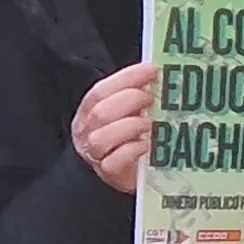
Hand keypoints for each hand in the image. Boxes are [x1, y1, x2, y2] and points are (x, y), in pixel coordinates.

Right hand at [74, 62, 159, 192]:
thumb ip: (135, 96)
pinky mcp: (108, 173)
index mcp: (89, 111)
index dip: (126, 78)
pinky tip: (146, 145)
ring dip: (130, 126)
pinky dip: (131, 150)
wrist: (126, 173)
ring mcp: (96, 154)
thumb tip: (156, 75)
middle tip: (151, 99)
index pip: (101, 90)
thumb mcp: (128, 112)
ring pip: (102, 138)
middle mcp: (87, 131)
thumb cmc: (128, 138)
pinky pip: (113, 162)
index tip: (151, 70)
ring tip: (150, 124)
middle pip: (101, 112)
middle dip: (130, 100)